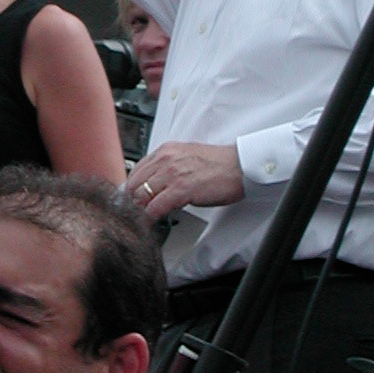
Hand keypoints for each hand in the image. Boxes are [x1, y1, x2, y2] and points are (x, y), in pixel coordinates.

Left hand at [126, 142, 243, 222]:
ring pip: (141, 196)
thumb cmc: (219, 164)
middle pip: (134, 184)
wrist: (240, 166)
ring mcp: (172, 174)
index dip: (133, 188)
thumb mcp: (187, 157)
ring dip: (140, 210)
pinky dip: (150, 217)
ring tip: (143, 218)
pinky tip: (152, 222)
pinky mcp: (181, 190)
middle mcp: (166, 160)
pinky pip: (155, 207)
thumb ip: (169, 166)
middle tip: (136, 211)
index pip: (136, 171)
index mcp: (166, 151)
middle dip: (133, 200)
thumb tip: (156, 182)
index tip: (134, 198)